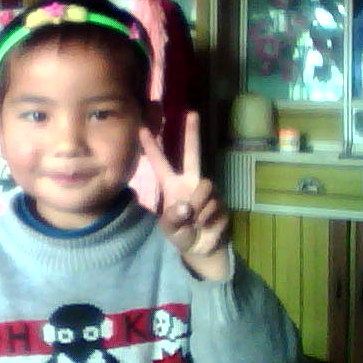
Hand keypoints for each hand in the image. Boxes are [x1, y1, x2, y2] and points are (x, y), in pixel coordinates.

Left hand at [140, 111, 229, 279]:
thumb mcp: (170, 231)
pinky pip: (214, 205)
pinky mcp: (220, 201)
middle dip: (192, 134)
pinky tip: (206, 226)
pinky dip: (207, 219)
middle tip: (192, 113)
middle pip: (192, 154)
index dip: (152, 147)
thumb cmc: (182, 235)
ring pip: (204, 187)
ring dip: (198, 207)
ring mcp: (207, 191)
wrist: (204, 248)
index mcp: (172, 186)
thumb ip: (173, 220)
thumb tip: (186, 206)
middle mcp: (190, 182)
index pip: (160, 163)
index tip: (141, 128)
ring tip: (195, 222)